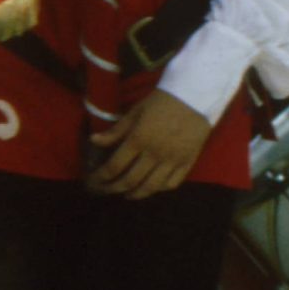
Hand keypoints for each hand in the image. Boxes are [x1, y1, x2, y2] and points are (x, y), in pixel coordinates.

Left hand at [87, 89, 210, 199]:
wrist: (195, 95)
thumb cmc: (161, 101)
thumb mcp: (135, 111)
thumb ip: (116, 130)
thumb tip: (94, 141)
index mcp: (138, 139)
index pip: (114, 166)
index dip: (100, 177)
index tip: (93, 181)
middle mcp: (154, 154)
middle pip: (130, 180)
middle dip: (113, 188)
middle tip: (105, 190)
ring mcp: (172, 160)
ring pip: (150, 187)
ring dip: (135, 194)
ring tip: (126, 194)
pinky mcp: (187, 162)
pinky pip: (172, 184)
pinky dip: (159, 189)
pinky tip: (151, 187)